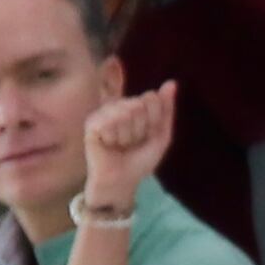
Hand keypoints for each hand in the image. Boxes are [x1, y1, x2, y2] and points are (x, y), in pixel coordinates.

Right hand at [82, 79, 175, 212]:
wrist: (123, 181)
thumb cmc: (140, 160)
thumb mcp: (161, 136)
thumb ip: (166, 109)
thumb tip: (172, 83)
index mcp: (135, 105)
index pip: (152, 98)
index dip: (154, 121)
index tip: (147, 135)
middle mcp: (118, 105)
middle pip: (138, 105)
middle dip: (140, 129)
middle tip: (132, 143)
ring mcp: (104, 113)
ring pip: (124, 112)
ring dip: (127, 135)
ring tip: (121, 144)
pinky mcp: (91, 123)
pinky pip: (108, 121)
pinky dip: (114, 137)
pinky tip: (109, 144)